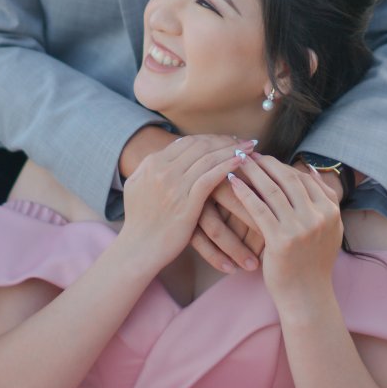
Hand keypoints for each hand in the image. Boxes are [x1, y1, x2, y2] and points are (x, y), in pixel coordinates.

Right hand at [116, 136, 250, 272]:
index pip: (188, 141)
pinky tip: (242, 163)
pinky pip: (211, 177)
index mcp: (152, 163)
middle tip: (244, 142)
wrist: (138, 249)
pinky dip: (228, 166)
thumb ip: (148, 169)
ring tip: (250, 148)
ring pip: (209, 158)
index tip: (228, 140)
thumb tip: (162, 156)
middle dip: (226, 141)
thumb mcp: (136, 187)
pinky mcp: (186, 203)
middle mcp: (162, 170)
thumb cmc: (138, 222)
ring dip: (232, 150)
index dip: (212, 138)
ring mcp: (174, 185)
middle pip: (201, 146)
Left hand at [224, 151, 344, 307]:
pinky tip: (231, 182)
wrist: (306, 296)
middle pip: (288, 179)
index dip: (281, 165)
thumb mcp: (330, 229)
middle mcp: (318, 217)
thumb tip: (310, 169)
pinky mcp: (280, 240)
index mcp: (330, 211)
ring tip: (237, 162)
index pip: (303, 179)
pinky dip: (244, 192)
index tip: (264, 157)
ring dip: (253, 172)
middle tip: (247, 153)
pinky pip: (259, 208)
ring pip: (272, 190)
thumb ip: (325, 199)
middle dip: (266, 163)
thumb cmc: (312, 262)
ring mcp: (300, 228)